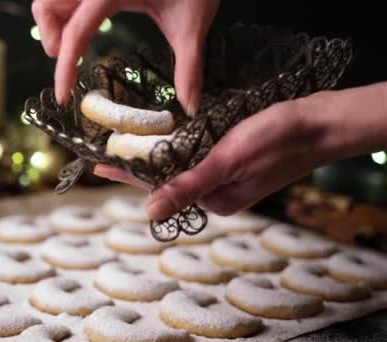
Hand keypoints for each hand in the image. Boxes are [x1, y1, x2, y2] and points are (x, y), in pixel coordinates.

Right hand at [31, 0, 219, 113]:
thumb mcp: (192, 25)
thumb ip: (188, 67)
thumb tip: (189, 105)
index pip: (75, 33)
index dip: (64, 67)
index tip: (63, 96)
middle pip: (46, 7)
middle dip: (49, 37)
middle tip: (67, 60)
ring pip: (51, 0)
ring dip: (53, 24)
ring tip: (74, 46)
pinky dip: (66, 13)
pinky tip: (86, 27)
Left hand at [95, 91, 345, 219]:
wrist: (319, 124)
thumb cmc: (276, 140)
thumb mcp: (226, 161)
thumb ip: (189, 186)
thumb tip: (150, 212)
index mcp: (215, 199)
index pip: (160, 187)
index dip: (129, 175)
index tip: (100, 167)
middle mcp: (218, 193)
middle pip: (168, 179)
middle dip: (138, 167)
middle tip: (106, 154)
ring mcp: (228, 178)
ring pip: (182, 168)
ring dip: (157, 157)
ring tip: (127, 147)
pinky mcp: (236, 162)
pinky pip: (199, 158)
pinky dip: (180, 149)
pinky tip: (166, 142)